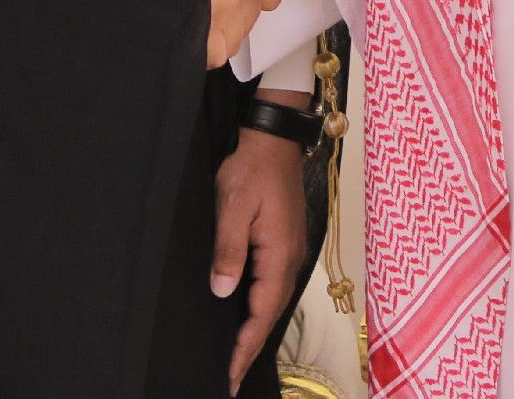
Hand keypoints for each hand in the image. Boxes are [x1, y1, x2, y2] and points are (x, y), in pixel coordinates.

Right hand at [179, 0, 282, 68]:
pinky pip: (210, 52)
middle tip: (198, 2)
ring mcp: (235, 6)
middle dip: (227, 15)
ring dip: (211, 32)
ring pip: (230, 38)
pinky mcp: (211, 20)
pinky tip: (181, 35)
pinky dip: (198, 48)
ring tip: (187, 19)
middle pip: (247, 18)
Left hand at [212, 100, 310, 394]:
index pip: (261, 312)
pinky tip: (247, 314)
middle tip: (231, 377)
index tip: (230, 373)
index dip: (245, 345)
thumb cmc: (251, 170)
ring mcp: (289, 250)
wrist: (273, 139)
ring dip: (256, 329)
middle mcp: (290, 258)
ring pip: (273, 300)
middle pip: (271, 313)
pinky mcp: (284, 242)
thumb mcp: (233, 208)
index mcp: (279, 254)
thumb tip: (223, 292)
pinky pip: (273, 285)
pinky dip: (260, 307)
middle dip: (250, 347)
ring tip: (237, 355)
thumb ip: (229, 251)